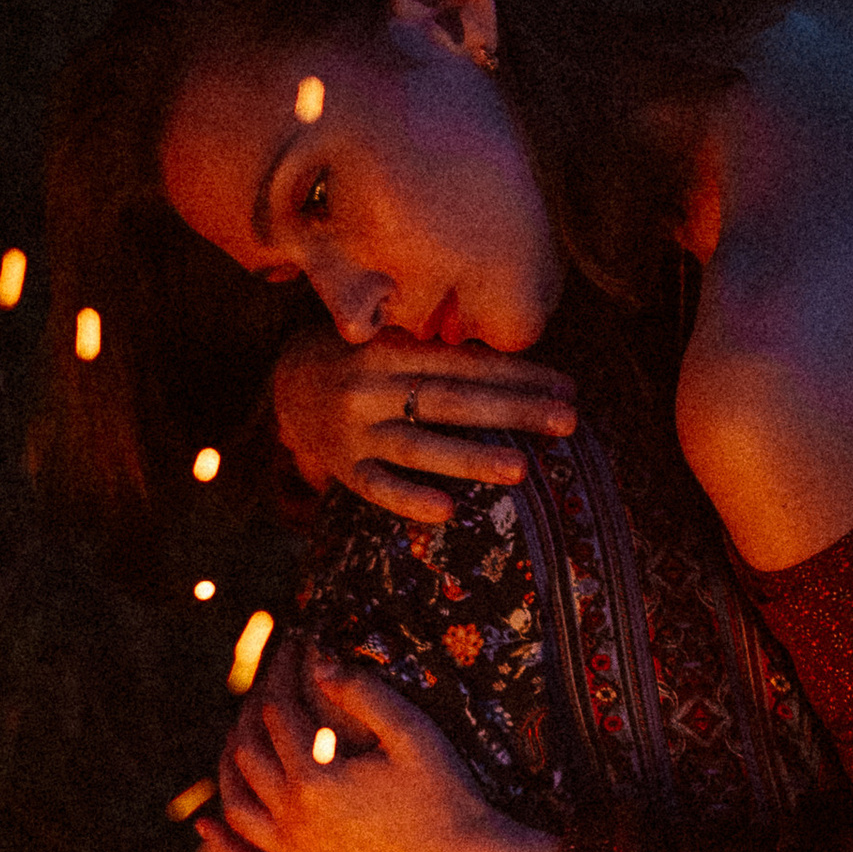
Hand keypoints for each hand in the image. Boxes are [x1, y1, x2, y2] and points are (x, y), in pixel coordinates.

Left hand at [200, 640, 556, 851]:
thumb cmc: (448, 796)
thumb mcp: (412, 734)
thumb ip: (363, 693)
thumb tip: (318, 662)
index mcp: (316, 778)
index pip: (278, 717)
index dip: (282, 678)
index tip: (291, 653)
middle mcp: (294, 820)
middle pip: (248, 757)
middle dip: (251, 718)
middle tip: (266, 692)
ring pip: (237, 809)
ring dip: (226, 772)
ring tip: (232, 745)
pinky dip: (222, 846)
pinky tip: (205, 824)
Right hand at [272, 323, 574, 523]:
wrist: (285, 382)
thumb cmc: (361, 360)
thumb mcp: (394, 341)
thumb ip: (441, 354)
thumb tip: (520, 371)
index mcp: (394, 348)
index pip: (466, 364)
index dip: (518, 375)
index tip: (567, 387)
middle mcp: (373, 386)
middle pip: (453, 401)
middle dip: (513, 411)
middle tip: (567, 422)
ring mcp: (356, 431)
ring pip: (420, 446)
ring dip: (470, 457)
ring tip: (520, 469)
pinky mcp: (344, 469)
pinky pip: (378, 488)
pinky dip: (410, 499)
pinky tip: (447, 510)